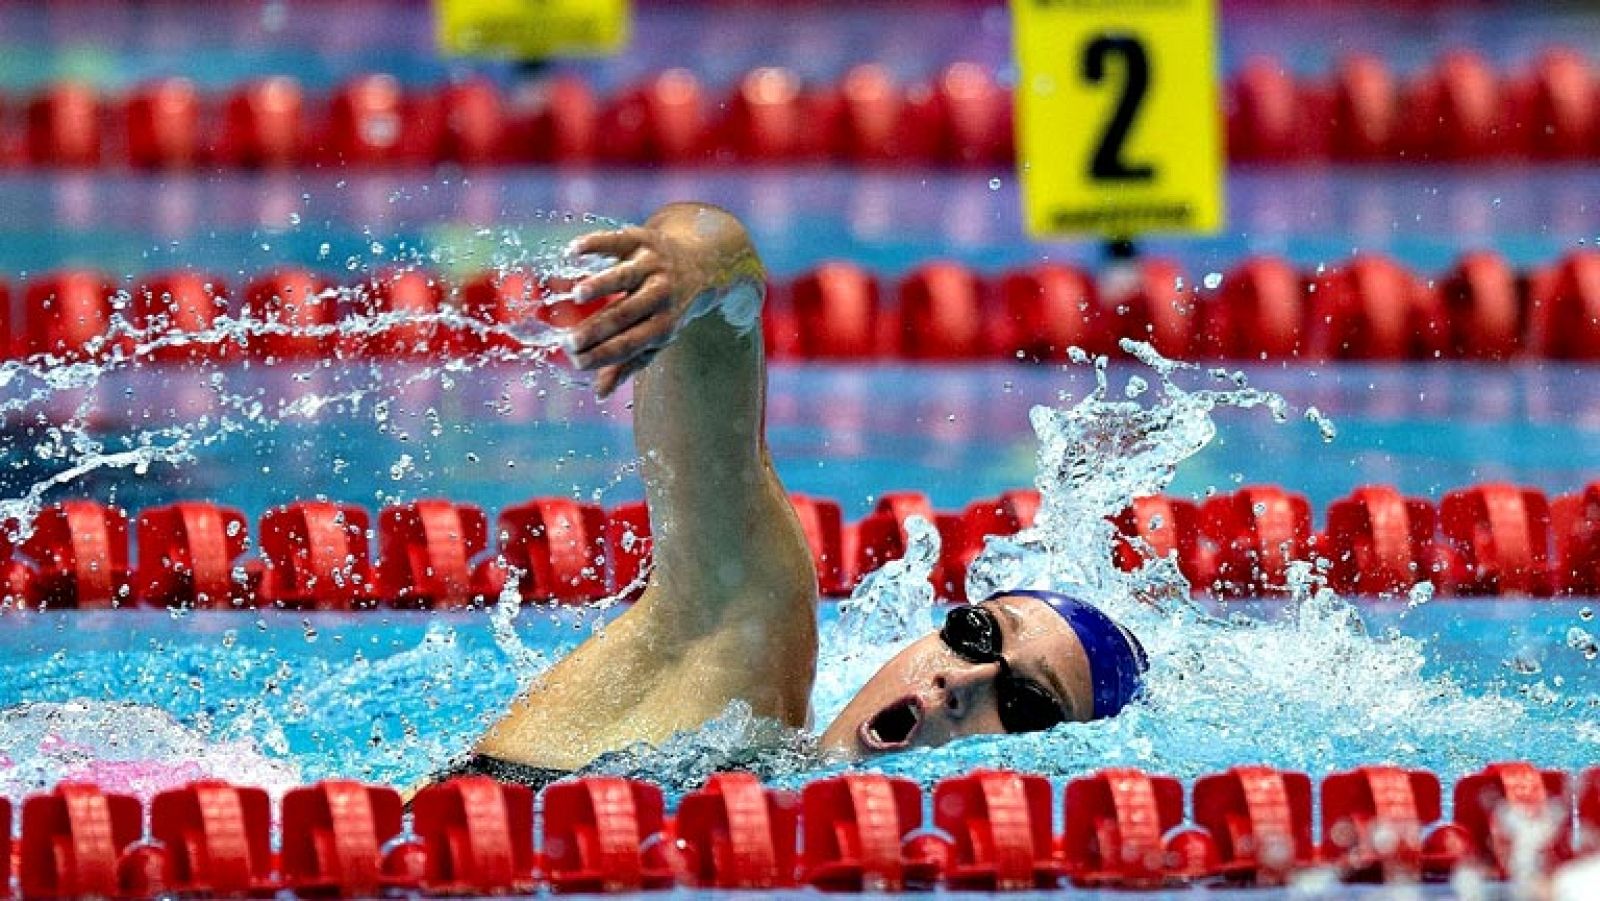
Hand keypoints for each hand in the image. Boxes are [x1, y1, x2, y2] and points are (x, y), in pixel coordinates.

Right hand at [562, 213, 736, 397]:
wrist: (703, 263)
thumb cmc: (669, 309)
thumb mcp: (657, 337)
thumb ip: (628, 363)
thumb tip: (599, 394)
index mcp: (664, 324)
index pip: (630, 344)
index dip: (604, 355)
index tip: (576, 363)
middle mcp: (661, 294)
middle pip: (625, 314)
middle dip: (596, 329)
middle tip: (567, 341)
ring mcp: (653, 265)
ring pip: (624, 276)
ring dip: (601, 285)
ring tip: (576, 295)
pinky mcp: (642, 240)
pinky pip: (616, 241)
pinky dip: (595, 244)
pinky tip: (573, 251)